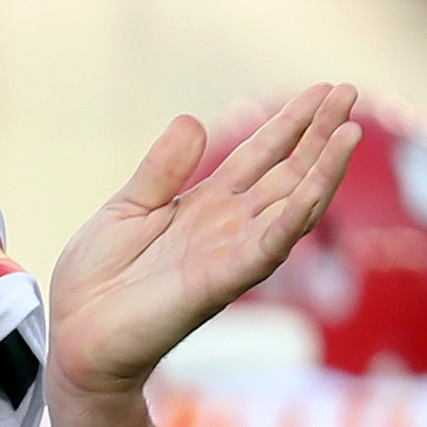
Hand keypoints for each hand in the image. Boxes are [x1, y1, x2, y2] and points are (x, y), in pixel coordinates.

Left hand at [47, 86, 361, 399]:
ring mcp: (229, 255)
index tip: (323, 91)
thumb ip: (162, 169)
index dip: (291, 124)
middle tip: (350, 92)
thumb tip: (194, 120)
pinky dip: (292, 220)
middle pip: (287, 173)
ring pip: (291, 207)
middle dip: (318, 134)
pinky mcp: (218, 284)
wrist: (76, 336)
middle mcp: (228, 227)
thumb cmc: (98, 280)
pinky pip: (265, 249)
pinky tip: (315, 189)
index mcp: (206, 205)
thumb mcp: (128, 208)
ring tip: (349, 131)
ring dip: (323, 171)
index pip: (261, 156)